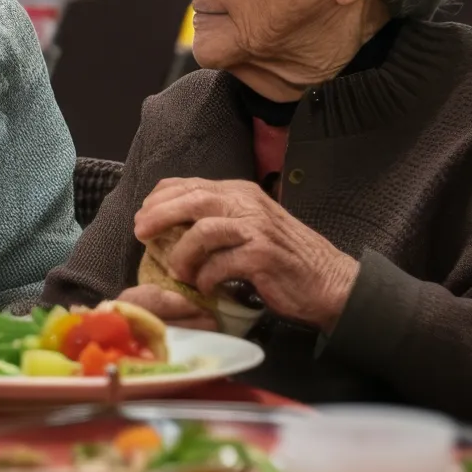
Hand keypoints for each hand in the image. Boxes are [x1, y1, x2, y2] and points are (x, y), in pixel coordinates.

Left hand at [134, 178, 360, 331]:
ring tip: (177, 271)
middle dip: (159, 214)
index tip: (144, 215)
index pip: (191, 184)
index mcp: (241, 193)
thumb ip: (216, 219)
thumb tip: (168, 225)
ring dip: (182, 253)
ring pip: (203, 230)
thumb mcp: (248, 227)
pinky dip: (206, 276)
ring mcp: (258, 229)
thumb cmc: (284, 259)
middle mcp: (249, 205)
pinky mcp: (264, 256)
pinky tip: (204, 286)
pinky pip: (221, 263)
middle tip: (141, 233)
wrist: (330, 282)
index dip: (161, 198)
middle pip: (193, 199)